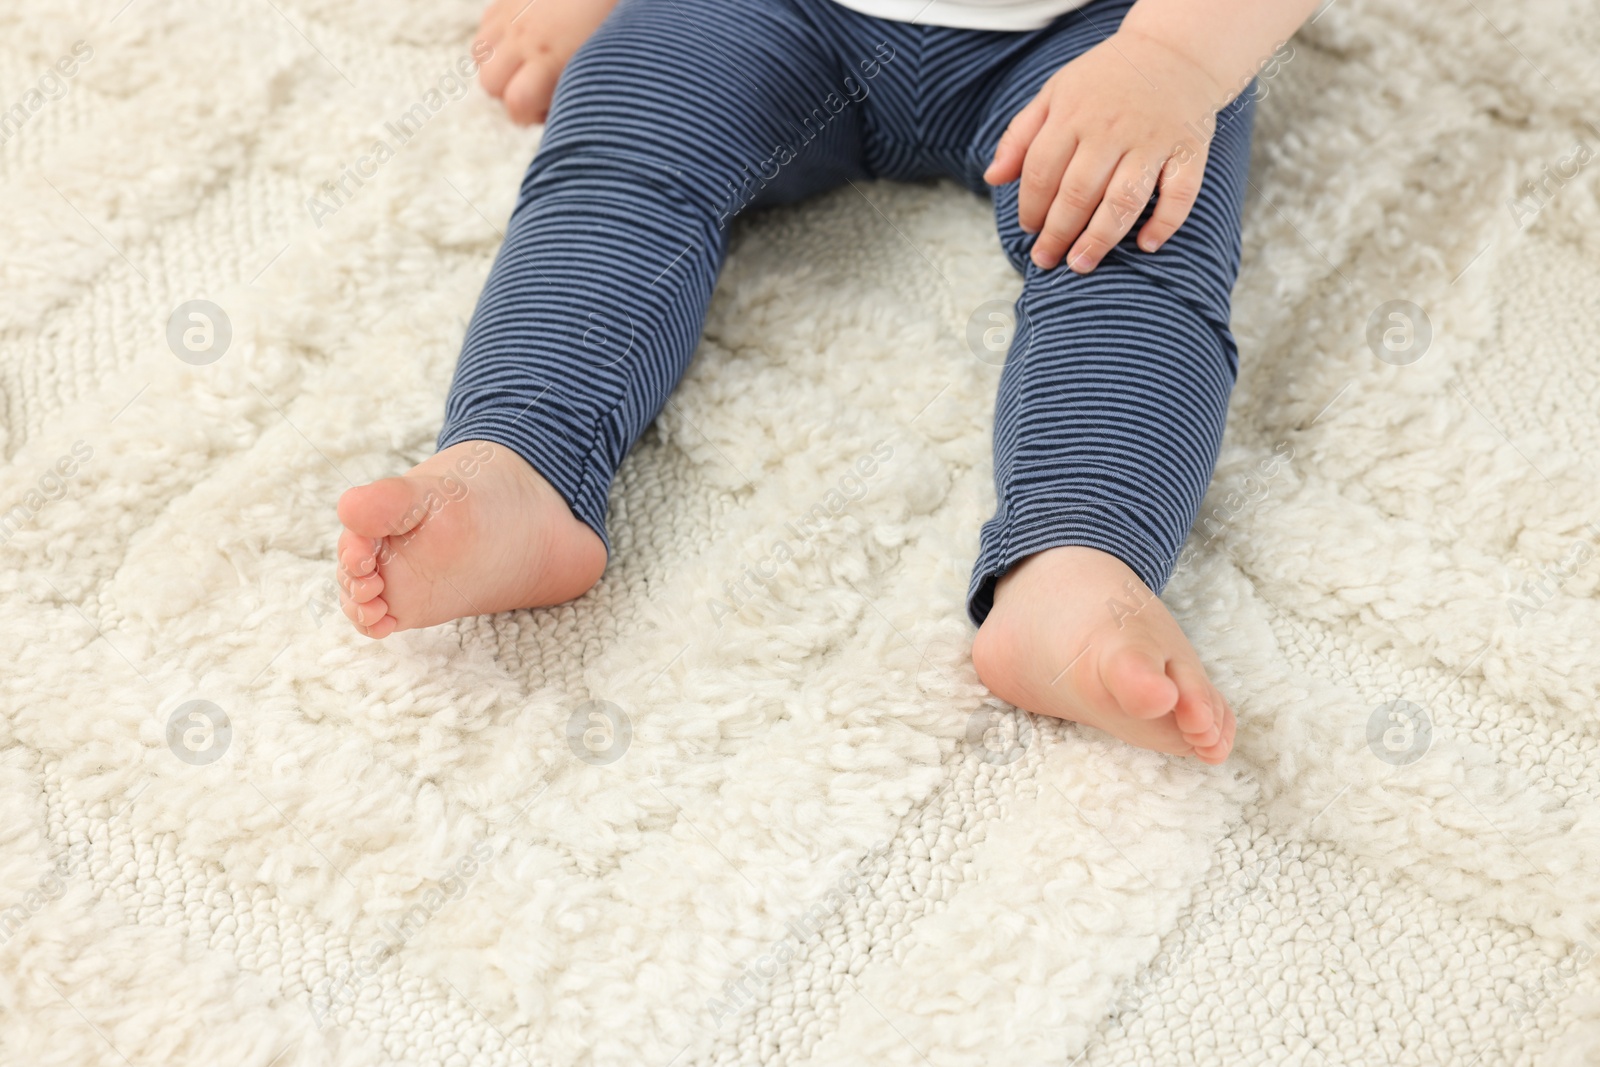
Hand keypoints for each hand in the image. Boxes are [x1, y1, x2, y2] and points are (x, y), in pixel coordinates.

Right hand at [475, 0, 619, 124]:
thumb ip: (575, 89)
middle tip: (539, 91)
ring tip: (525, 67)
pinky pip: (484, 28)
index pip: (516, 102)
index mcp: (550, 57)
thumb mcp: (601, 63)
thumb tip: (560, 115)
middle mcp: (523, 37)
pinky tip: (521, 43)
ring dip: (498, 67)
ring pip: (480, 56)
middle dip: (510, 95)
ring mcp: (511, 15)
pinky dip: (496, 41)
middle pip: (490, 84)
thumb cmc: (612, 22)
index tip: (550, 111)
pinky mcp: (506, 0)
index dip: (529, 116)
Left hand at [983, 29, 1229, 272]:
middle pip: (1079, 193)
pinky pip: (1180, 194)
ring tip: (1081, 263)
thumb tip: (992, 178)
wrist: (1173, 51)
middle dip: (1058, 234)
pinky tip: (1146, 245)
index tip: (1029, 229)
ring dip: (1100, 239)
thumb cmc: (1104, 80)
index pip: (1042, 172)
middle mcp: (1112, 128)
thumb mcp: (1054, 93)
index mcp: (1074, 114)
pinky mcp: (1188, 149)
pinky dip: (1165, 223)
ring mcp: (1152, 140)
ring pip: (1124, 201)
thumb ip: (1020, 135)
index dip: (1031, 207)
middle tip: (1047, 259)